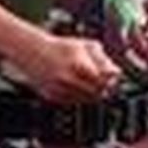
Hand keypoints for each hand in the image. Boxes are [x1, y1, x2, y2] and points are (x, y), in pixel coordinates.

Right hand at [6, 32, 120, 104]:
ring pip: (87, 100)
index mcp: (78, 64)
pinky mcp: (52, 96)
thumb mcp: (85, 45)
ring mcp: (59, 89)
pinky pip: (74, 101)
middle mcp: (68, 79)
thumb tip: (116, 72)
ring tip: (88, 80)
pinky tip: (75, 85)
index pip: (105, 80)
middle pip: (98, 92)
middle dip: (104, 87)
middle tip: (103, 80)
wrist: (31, 51)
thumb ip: (103, 59)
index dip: (112, 79)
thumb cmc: (60, 47)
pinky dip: (78, 96)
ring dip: (92, 93)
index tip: (112, 76)